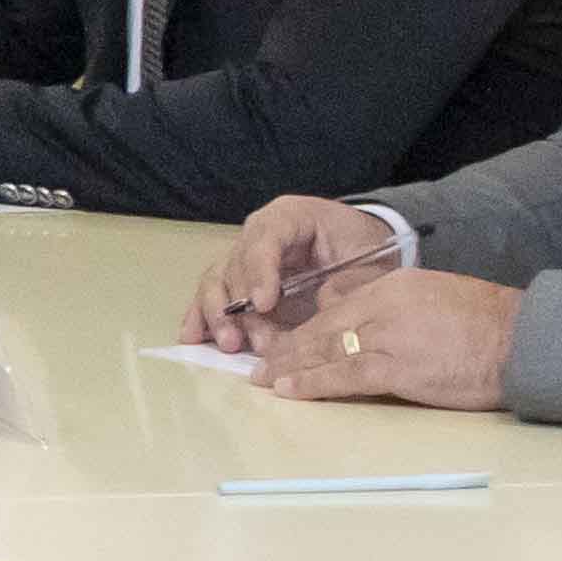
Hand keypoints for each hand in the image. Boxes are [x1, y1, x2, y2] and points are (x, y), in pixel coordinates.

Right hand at [191, 195, 399, 351]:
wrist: (362, 247)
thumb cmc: (365, 248)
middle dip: (238, 305)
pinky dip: (202, 316)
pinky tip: (193, 337)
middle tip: (249, 339)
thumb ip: (346, 284)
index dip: (259, 271)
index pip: (265, 238)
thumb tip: (320, 308)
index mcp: (291, 216)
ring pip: (217, 280)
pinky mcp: (241, 280)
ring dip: (218, 314)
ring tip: (230, 344)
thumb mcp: (367, 262)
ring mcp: (246, 255)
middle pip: (235, 264)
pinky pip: (215, 295)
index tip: (263, 304)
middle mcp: (259, 232)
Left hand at [257, 266, 520, 411]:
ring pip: (326, 349)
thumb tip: (361, 323)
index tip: (284, 345)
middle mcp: (384, 305)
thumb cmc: (488, 326)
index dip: (305, 329)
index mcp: (393, 286)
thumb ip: (395, 308)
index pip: (335, 307)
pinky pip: (345, 375)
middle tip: (260, 365)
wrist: (524, 340)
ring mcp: (390, 335)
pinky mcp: (399, 366)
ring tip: (264, 381)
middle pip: (322, 327)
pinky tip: (290, 390)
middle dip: (288, 348)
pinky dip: (313, 383)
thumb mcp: (434, 299)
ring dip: (291, 367)